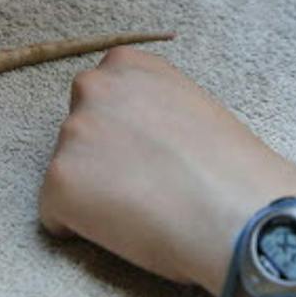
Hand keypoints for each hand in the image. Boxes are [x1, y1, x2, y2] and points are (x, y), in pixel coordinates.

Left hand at [40, 48, 295, 294]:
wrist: (240, 213)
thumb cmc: (230, 170)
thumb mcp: (192, 107)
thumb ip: (151, 107)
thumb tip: (135, 135)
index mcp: (128, 66)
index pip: (99, 98)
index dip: (121, 134)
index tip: (149, 155)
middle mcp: (93, 89)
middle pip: (77, 132)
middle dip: (99, 158)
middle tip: (144, 186)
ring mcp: (71, 134)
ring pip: (68, 173)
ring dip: (93, 194)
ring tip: (144, 210)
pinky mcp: (58, 182)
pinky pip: (55, 215)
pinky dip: (80, 229)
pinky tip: (127, 230)